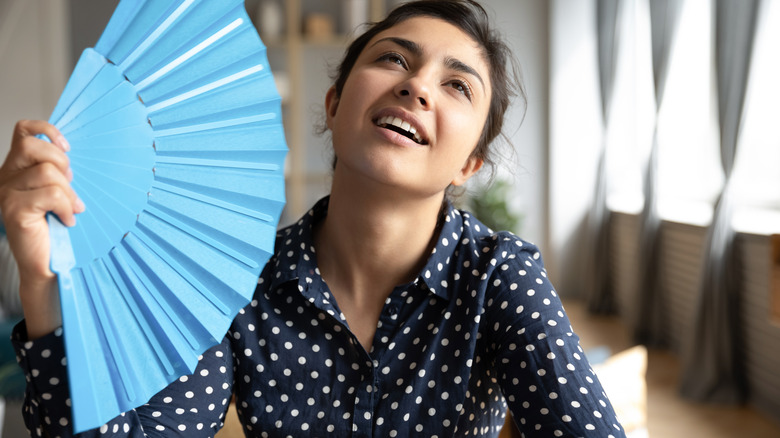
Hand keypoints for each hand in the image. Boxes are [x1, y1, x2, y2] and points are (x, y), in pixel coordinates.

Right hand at [0, 120, 83, 337]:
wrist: (48, 263)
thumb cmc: (56, 227)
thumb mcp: (60, 191)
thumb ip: (59, 172)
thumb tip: (72, 154)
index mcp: (17, 169)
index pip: (23, 131)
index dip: (46, 130)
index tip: (67, 147)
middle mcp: (6, 177)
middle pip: (33, 147)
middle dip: (60, 162)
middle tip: (70, 184)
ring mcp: (7, 193)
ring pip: (47, 173)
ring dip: (68, 192)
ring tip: (71, 209)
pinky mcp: (14, 210)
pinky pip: (51, 195)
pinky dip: (66, 207)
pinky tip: (67, 219)